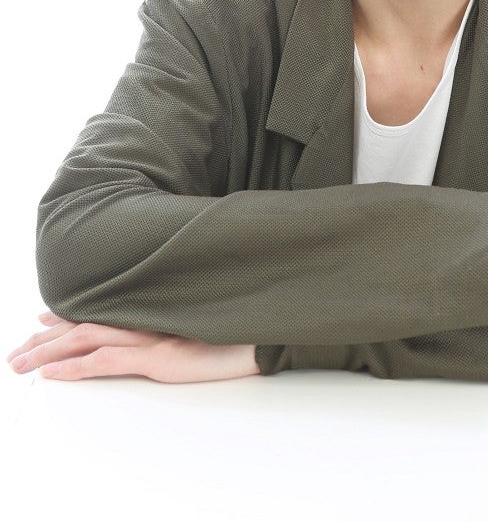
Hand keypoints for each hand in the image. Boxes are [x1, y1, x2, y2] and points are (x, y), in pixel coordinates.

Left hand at [7, 311, 260, 382]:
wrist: (270, 331)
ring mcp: (154, 335)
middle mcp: (152, 316)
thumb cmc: (247, 322)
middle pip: (88, 322)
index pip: (107, 307)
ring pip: (86, 340)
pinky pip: (105, 362)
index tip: (46, 316)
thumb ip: (185, 312)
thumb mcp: (211, 314)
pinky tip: (49, 374)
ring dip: (47, 351)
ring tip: (19, 362)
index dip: (72, 313)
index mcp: (161, 306)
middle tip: (19, 346)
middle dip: (49, 336)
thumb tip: (172, 320)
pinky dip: (73, 368)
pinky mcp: (160, 357)